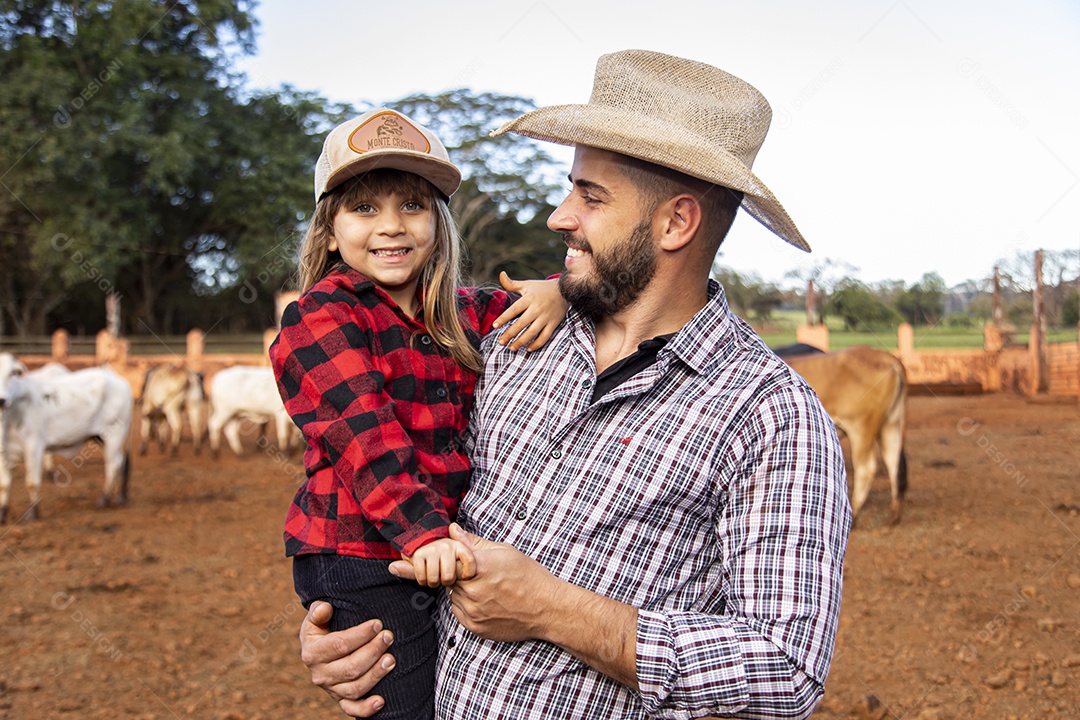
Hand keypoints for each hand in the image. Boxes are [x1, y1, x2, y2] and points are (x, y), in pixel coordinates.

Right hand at [298, 601, 396, 717]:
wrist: (318, 648)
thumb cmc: (322, 628)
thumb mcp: (315, 618)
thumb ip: (318, 611)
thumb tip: (325, 608)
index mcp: (312, 653)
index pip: (338, 645)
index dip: (359, 635)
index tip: (377, 624)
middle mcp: (320, 675)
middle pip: (350, 668)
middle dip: (372, 651)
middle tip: (388, 637)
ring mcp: (331, 689)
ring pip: (354, 688)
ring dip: (375, 675)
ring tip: (391, 660)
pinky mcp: (341, 700)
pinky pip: (352, 709)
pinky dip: (366, 709)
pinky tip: (381, 701)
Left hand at [392, 524, 558, 642]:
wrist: (547, 609)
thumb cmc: (529, 576)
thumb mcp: (504, 552)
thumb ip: (473, 543)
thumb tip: (452, 530)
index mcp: (479, 567)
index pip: (442, 563)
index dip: (417, 564)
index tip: (395, 564)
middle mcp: (472, 591)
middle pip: (448, 580)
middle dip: (456, 575)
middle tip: (480, 576)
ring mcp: (473, 612)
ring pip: (453, 597)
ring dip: (463, 591)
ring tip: (491, 590)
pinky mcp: (475, 628)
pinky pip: (460, 613)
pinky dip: (468, 606)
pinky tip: (490, 602)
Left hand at [492, 272, 567, 350]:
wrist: (565, 290)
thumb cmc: (542, 288)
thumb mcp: (527, 284)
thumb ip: (512, 283)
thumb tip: (501, 274)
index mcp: (529, 298)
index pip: (514, 310)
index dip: (504, 318)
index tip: (495, 326)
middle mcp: (537, 308)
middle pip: (521, 324)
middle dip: (510, 334)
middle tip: (500, 342)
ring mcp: (546, 317)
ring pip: (532, 332)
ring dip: (521, 342)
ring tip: (511, 348)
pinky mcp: (554, 324)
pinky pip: (545, 337)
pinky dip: (537, 344)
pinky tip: (528, 348)